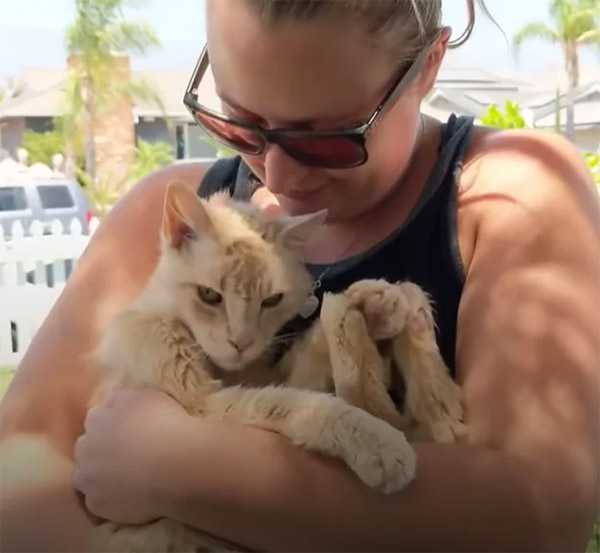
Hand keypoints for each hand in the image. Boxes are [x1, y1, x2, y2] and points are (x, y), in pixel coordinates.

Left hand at [73, 387, 188, 523]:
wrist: (177, 464)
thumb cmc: (166, 424)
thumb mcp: (145, 395)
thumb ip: (122, 397)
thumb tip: (112, 399)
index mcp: (97, 419)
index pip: (96, 419)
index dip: (112, 424)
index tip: (128, 429)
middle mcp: (85, 448)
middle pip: (86, 448)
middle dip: (100, 449)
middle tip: (128, 453)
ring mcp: (88, 479)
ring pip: (88, 477)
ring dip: (100, 476)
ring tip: (127, 478)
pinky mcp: (98, 505)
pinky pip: (99, 502)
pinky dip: (111, 499)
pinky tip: (131, 496)